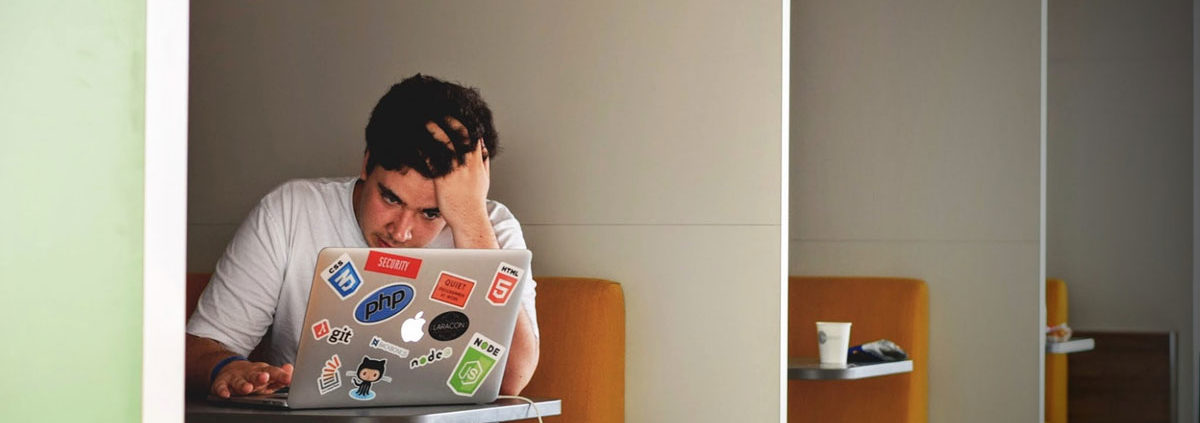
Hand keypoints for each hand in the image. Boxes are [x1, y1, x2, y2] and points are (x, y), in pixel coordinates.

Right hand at [210, 360, 293, 397]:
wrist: (230, 369)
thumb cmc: (253, 376)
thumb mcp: (268, 374)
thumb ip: (280, 375)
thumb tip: (291, 369)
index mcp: (262, 371)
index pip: (273, 372)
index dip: (280, 375)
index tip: (288, 378)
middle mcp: (249, 373)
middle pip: (255, 375)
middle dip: (260, 377)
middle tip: (265, 377)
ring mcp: (235, 378)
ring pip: (239, 381)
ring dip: (243, 384)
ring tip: (248, 388)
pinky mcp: (222, 382)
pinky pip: (221, 387)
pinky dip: (222, 390)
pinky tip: (225, 394)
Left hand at [425, 118, 497, 247]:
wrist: (469, 218)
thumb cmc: (474, 202)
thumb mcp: (484, 179)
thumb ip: (483, 162)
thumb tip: (484, 149)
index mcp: (477, 162)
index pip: (473, 135)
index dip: (464, 122)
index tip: (455, 113)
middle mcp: (468, 163)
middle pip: (460, 134)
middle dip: (449, 120)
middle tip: (438, 111)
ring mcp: (456, 171)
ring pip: (446, 143)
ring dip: (434, 130)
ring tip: (424, 120)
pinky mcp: (443, 179)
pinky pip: (432, 159)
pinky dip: (424, 149)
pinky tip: (416, 142)